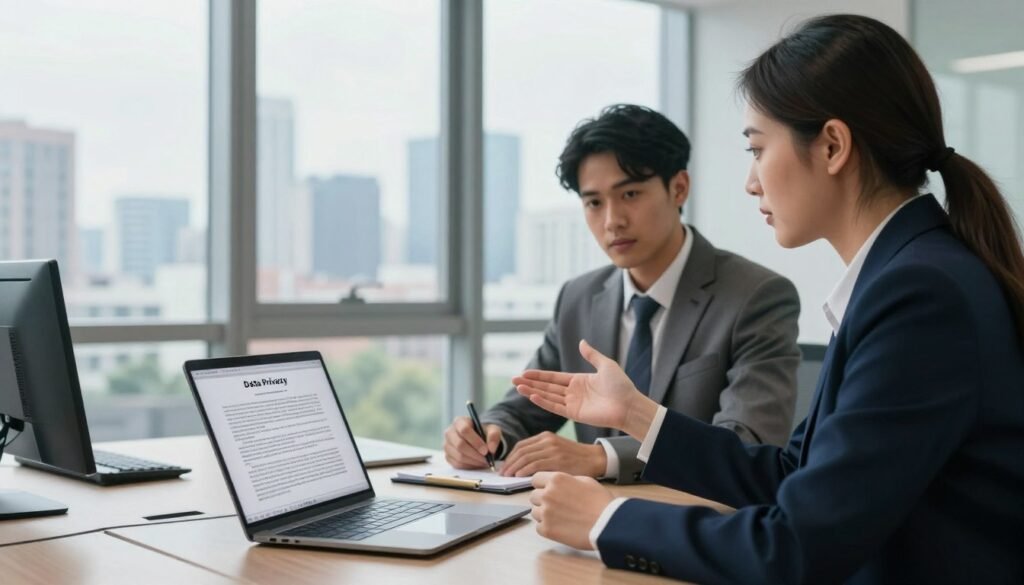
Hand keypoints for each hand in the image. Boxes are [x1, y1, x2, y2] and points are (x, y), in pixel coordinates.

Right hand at [443, 416, 501, 468]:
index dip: (475, 441)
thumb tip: (491, 449)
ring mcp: (447, 445)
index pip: (464, 430)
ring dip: (473, 461)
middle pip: (460, 445)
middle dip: (475, 454)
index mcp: (459, 421)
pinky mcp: (448, 456)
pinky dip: (469, 466)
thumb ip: (494, 435)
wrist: (478, 438)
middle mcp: (449, 432)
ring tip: (484, 461)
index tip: (486, 450)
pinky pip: (457, 464)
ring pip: (458, 456)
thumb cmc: (483, 432)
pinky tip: (477, 463)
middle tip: (486, 459)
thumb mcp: (492, 429)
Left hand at [499, 431, 606, 477]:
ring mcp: (552, 449)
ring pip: (526, 457)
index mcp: (546, 436)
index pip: (521, 445)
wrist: (595, 459)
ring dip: (514, 467)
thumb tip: (521, 468)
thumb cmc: (576, 459)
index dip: (510, 457)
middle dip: (509, 463)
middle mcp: (547, 440)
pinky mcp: (557, 459)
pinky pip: (535, 464)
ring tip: (508, 476)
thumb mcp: (556, 450)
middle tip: (502, 474)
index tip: (504, 467)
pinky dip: (524, 470)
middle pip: (521, 451)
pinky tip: (519, 476)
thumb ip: (541, 454)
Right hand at [513, 339, 659, 439]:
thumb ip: (591, 355)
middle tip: (513, 380)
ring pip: (548, 396)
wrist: (629, 404)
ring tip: (518, 387)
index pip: (553, 378)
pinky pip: (555, 407)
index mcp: (578, 381)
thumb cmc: (621, 386)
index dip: (539, 375)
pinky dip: (543, 402)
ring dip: (532, 392)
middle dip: (530, 383)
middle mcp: (573, 393)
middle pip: (547, 387)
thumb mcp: (606, 365)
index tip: (524, 373)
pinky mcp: (574, 414)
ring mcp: (573, 404)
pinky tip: (532, 395)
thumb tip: (581, 342)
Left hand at [529, 472, 613, 550]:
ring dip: (544, 514)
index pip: (536, 479)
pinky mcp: (547, 529)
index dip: (542, 485)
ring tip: (560, 517)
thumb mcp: (586, 480)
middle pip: (533, 496)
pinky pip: (538, 527)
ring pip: (534, 512)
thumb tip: (558, 483)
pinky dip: (547, 528)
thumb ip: (566, 480)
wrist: (608, 524)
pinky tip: (560, 527)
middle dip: (543, 500)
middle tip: (557, 506)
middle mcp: (547, 494)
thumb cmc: (601, 502)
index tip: (547, 490)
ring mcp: (546, 512)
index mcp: (556, 479)